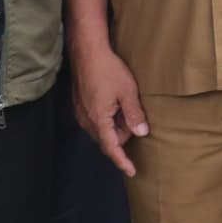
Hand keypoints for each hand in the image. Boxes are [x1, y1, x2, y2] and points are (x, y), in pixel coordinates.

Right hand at [72, 35, 148, 177]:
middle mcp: (86, 120)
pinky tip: (115, 103)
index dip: (122, 160)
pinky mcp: (80, 106)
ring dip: (115, 126)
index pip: (111, 148)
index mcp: (98, 120)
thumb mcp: (127, 92)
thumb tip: (141, 133)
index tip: (131, 171)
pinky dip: (108, 118)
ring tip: (125, 106)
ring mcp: (81, 113)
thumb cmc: (107, 69)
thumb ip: (134, 115)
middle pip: (107, 140)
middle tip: (134, 118)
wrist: (87, 52)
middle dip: (122, 135)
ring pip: (102, 130)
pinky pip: (96, 121)